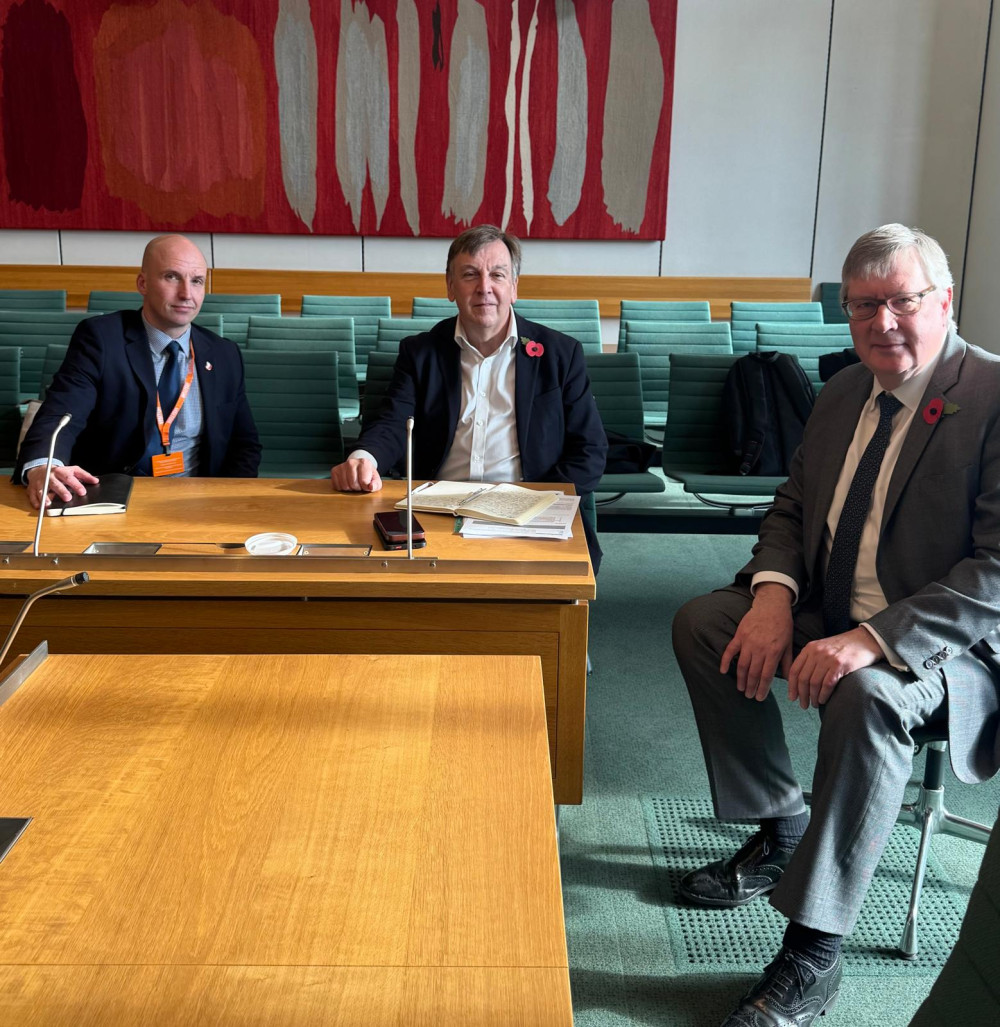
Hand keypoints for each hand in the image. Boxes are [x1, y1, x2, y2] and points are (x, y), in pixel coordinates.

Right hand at [25, 464, 97, 508]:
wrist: (39, 469)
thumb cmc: (59, 472)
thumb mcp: (72, 470)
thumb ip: (84, 476)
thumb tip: (95, 481)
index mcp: (60, 471)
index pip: (69, 478)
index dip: (76, 485)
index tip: (82, 492)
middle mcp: (49, 477)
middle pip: (55, 484)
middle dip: (61, 491)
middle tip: (68, 498)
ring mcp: (40, 483)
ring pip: (41, 490)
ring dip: (45, 497)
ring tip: (48, 504)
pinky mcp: (32, 488)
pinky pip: (32, 495)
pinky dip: (35, 501)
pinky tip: (39, 507)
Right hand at [330, 457, 381, 492]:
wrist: (358, 467)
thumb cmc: (367, 475)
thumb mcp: (375, 480)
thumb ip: (376, 485)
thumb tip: (371, 487)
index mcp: (364, 463)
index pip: (364, 482)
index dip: (366, 487)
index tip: (366, 485)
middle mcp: (351, 462)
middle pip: (353, 484)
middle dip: (357, 488)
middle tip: (359, 484)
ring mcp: (342, 466)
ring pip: (344, 486)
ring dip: (350, 489)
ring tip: (353, 484)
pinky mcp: (334, 470)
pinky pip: (337, 486)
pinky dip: (342, 488)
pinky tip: (346, 483)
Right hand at [720, 583, 794, 700]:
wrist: (772, 606)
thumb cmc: (783, 625)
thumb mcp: (789, 644)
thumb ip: (787, 662)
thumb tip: (789, 679)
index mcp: (774, 651)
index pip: (766, 675)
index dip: (762, 688)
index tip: (759, 697)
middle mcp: (760, 648)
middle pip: (753, 672)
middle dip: (751, 687)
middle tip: (749, 696)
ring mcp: (748, 642)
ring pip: (742, 665)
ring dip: (740, 678)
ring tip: (741, 688)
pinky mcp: (739, 635)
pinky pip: (730, 650)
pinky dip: (725, 661)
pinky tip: (723, 671)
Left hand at [786, 627, 883, 708]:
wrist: (866, 639)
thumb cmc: (844, 647)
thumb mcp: (823, 648)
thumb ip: (811, 660)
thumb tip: (801, 681)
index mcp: (809, 648)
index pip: (794, 670)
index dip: (792, 686)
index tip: (792, 697)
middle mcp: (816, 652)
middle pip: (803, 678)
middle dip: (802, 695)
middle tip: (803, 705)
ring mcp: (828, 658)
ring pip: (814, 683)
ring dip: (813, 697)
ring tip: (815, 704)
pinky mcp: (840, 664)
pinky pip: (827, 684)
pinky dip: (824, 695)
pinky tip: (824, 701)